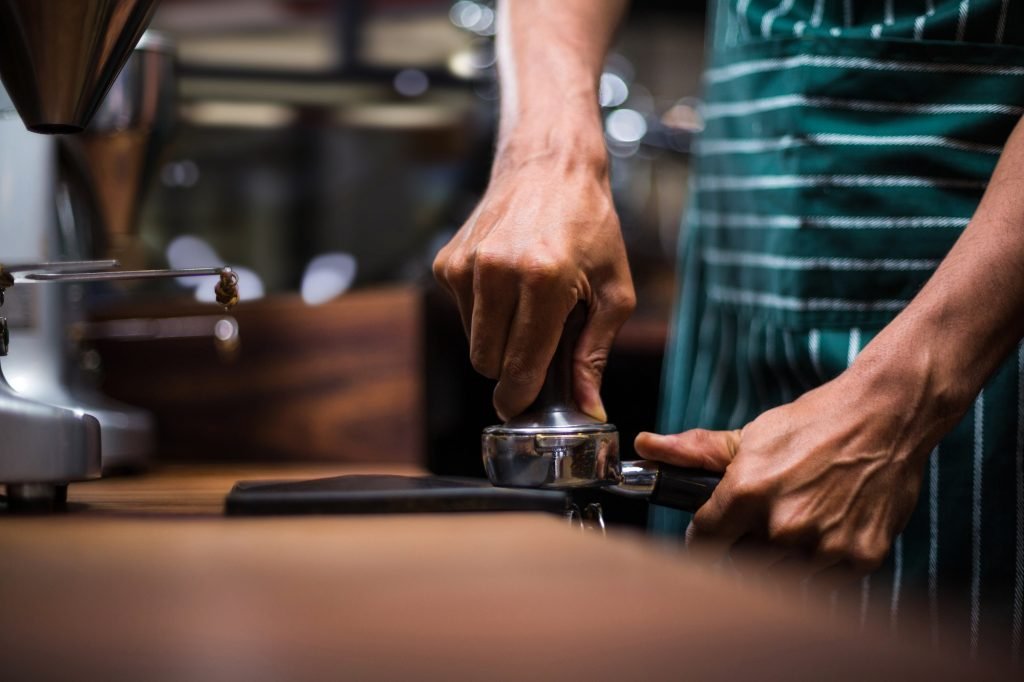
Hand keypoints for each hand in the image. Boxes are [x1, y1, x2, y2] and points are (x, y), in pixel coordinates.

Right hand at [433, 150, 634, 420]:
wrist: (550, 166)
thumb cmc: (590, 227)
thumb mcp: (614, 291)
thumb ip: (596, 353)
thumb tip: (589, 407)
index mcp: (544, 281)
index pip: (520, 366)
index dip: (521, 398)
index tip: (523, 410)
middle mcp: (498, 272)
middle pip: (488, 363)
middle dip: (511, 368)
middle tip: (538, 349)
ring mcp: (466, 266)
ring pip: (473, 342)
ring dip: (498, 339)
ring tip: (527, 305)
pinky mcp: (447, 262)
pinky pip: (461, 315)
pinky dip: (484, 313)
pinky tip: (507, 284)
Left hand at [635, 370, 942, 575]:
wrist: (885, 417)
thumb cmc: (813, 424)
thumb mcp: (751, 436)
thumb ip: (695, 451)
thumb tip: (645, 446)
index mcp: (746, 493)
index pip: (703, 542)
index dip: (704, 537)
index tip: (711, 534)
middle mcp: (782, 525)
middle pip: (742, 561)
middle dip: (746, 544)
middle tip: (765, 517)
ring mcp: (822, 546)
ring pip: (782, 574)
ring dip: (783, 556)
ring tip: (799, 520)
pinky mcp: (858, 559)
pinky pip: (824, 579)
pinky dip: (822, 561)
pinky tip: (828, 528)